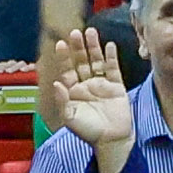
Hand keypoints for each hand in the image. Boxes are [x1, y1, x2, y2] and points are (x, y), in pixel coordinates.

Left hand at [41, 33, 137, 167]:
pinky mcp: (116, 86)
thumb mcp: (70, 117)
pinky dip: (111, 57)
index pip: (67, 70)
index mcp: (73, 91)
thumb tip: (56, 83)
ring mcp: (102, 84)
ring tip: (91, 32)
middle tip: (75, 33)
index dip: (64, 57)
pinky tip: (109, 45)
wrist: (111, 140)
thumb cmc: (89, 132)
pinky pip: (113, 68)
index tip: (60, 44)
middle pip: (82, 61)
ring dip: (94, 47)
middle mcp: (86, 85)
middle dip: (78, 47)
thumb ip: (62, 100)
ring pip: (97, 61)